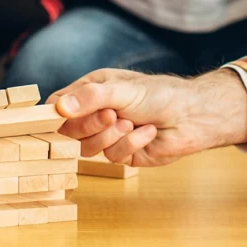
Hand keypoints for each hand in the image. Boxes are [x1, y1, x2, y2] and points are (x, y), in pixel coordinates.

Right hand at [50, 68, 246, 166]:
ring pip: (89, 148)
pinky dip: (131, 144)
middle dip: (91, 125)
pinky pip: (113, 157)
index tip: (58, 118)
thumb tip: (60, 108)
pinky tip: (147, 132)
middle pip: (71, 130)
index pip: (59, 105)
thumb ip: (90, 98)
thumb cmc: (158, 94)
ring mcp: (108, 136)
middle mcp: (96, 114)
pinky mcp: (123, 154)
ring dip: (112, 136)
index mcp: (91, 91)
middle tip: (112, 115)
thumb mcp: (121, 90)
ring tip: (132, 123)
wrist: (191, 115)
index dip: (55, 114)